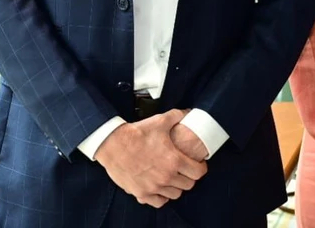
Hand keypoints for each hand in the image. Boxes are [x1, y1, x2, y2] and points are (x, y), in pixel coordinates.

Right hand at [94, 109, 208, 207]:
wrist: (113, 144)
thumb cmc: (137, 133)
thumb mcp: (160, 121)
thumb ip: (177, 116)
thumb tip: (188, 112)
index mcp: (174, 160)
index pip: (198, 172)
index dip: (200, 167)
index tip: (197, 163)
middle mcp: (166, 177)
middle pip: (189, 185)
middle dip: (189, 176)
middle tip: (185, 169)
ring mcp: (153, 187)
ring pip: (175, 194)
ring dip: (176, 186)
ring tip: (172, 177)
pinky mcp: (141, 193)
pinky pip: (159, 202)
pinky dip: (162, 197)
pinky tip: (160, 187)